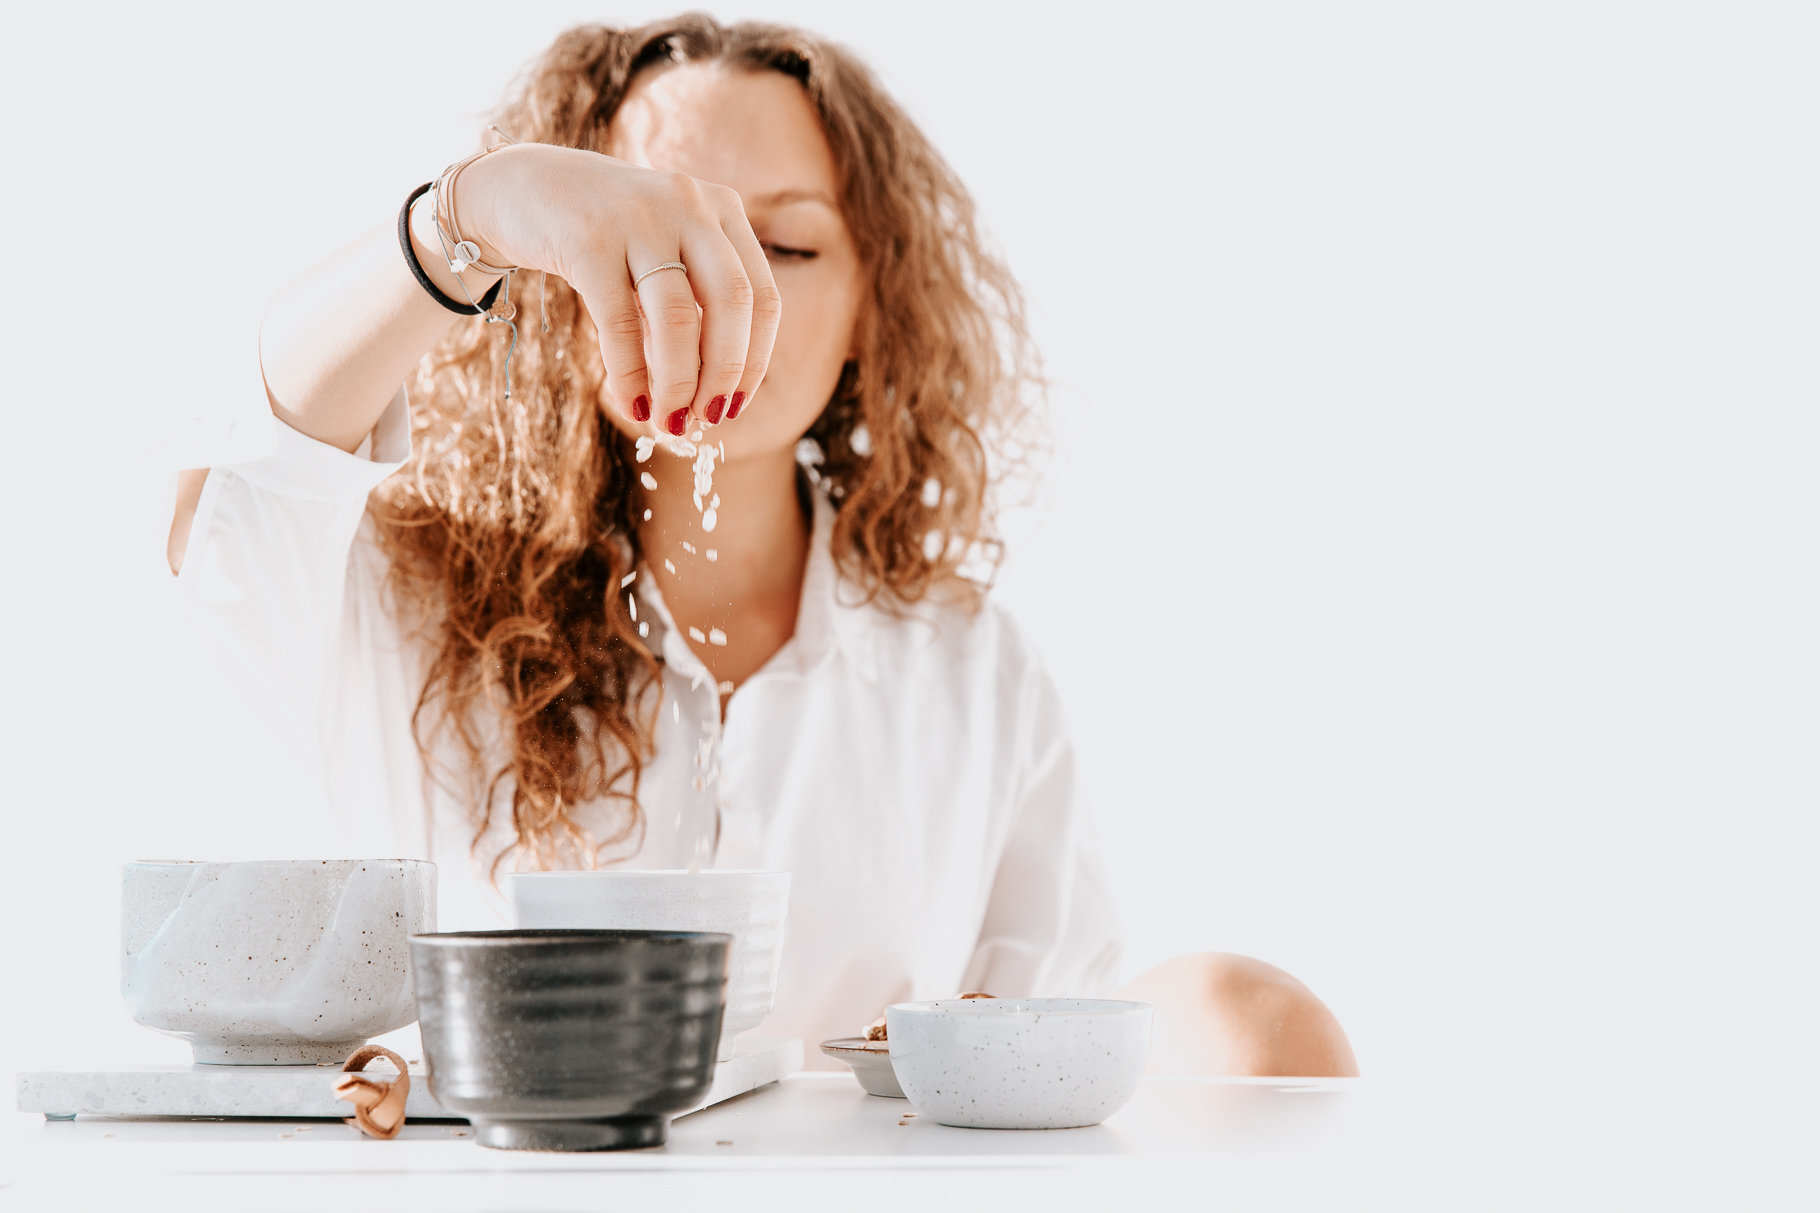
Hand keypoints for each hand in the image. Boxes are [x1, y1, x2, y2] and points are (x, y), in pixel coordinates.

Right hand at [457, 143, 781, 432]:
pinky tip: (632, 404)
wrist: (522, 186)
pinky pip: (620, 322)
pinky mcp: (588, 239)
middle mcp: (689, 205)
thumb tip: (715, 392)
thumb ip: (696, 303)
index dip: (756, 359)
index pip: (762, 295)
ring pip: (678, 317)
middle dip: (725, 373)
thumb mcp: (666, 252)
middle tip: (709, 419)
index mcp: (722, 207)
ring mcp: (639, 217)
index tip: (736, 405)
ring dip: (679, 383)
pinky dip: (630, 373)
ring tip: (669, 422)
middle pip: (732, 303)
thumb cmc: (608, 235)